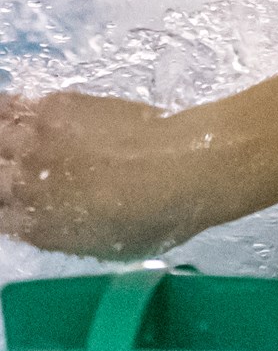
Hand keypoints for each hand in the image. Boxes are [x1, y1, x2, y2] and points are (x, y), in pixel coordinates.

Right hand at [0, 92, 200, 258]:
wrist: (186, 166)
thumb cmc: (158, 216)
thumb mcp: (104, 246)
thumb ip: (63, 234)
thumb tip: (41, 222)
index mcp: (35, 227)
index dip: (2, 207)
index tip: (9, 201)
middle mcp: (23, 185)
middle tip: (7, 170)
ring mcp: (35, 143)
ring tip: (6, 144)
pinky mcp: (53, 107)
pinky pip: (10, 105)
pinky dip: (3, 109)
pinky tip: (8, 114)